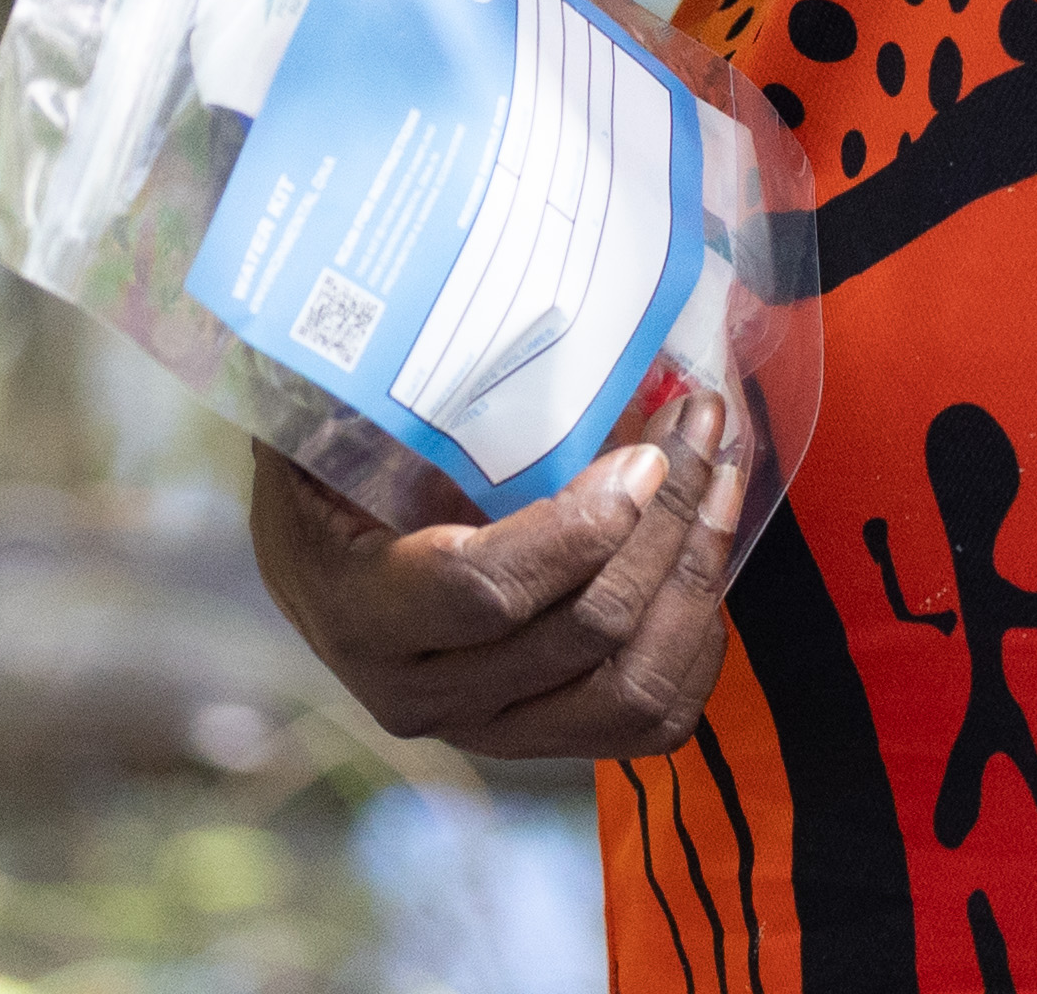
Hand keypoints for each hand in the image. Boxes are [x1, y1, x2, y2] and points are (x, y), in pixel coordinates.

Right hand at [250, 388, 755, 759]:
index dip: (579, 531)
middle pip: (582, 631)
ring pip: (628, 689)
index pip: (486, 591)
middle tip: (702, 426)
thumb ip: (379, 385)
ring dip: (695, 578)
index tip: (641, 456)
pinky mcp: (538, 739)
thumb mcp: (325, 425)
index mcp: (362, 611)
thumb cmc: (327, 474)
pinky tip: (703, 557)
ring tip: (721, 478)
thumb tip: (458, 297)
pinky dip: (695, 645)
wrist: (315, 568)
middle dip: (666, 524)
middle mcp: (422, 692)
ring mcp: (484, 728)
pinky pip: (646, 724)